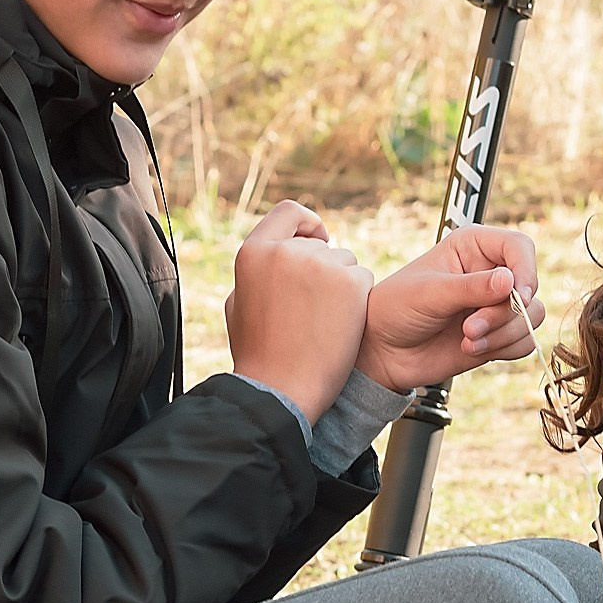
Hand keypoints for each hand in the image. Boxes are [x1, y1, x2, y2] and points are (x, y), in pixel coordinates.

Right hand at [225, 200, 371, 421]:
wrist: (280, 390)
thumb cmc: (259, 356)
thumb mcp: (238, 304)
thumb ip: (257, 271)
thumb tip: (275, 253)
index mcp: (255, 252)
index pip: (289, 212)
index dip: (307, 223)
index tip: (319, 238)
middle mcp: (286, 251)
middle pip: (321, 245)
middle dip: (324, 270)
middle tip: (316, 310)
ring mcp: (320, 264)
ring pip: (346, 262)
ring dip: (342, 286)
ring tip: (323, 323)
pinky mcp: (349, 282)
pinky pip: (363, 279)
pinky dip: (357, 301)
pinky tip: (340, 327)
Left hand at [355, 224, 543, 393]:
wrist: (383, 350)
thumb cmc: (396, 308)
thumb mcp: (429, 293)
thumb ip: (470, 287)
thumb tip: (510, 282)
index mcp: (474, 247)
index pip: (520, 247)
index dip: (525, 270)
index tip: (517, 296)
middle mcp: (490, 273)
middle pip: (528, 287)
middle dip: (504, 314)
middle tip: (470, 328)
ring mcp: (495, 305)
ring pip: (531, 317)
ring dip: (503, 334)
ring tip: (467, 341)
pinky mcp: (497, 333)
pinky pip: (525, 340)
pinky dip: (505, 349)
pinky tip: (472, 350)